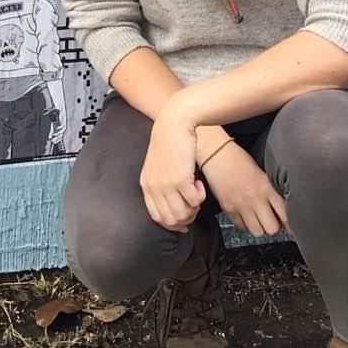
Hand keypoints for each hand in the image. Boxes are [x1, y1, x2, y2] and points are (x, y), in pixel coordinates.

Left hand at [141, 106, 205, 233]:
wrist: (174, 123)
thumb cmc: (169, 141)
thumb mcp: (157, 165)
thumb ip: (160, 183)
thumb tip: (174, 202)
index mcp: (146, 185)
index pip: (157, 217)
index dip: (172, 224)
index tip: (184, 222)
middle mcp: (154, 188)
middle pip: (171, 220)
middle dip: (186, 218)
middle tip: (193, 206)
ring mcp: (166, 185)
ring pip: (183, 214)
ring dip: (194, 208)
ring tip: (196, 194)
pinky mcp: (180, 179)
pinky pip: (194, 201)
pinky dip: (200, 197)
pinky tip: (199, 185)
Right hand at [202, 142, 287, 238]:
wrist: (217, 155)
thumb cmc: (239, 159)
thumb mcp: (262, 172)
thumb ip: (271, 189)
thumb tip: (280, 206)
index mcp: (267, 188)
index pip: (285, 214)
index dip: (290, 224)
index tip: (291, 227)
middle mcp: (255, 199)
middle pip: (272, 229)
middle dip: (274, 226)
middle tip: (272, 220)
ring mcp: (241, 206)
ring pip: (257, 232)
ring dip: (260, 227)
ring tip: (259, 219)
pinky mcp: (229, 210)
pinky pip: (241, 227)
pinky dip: (245, 224)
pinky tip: (246, 215)